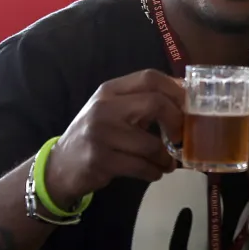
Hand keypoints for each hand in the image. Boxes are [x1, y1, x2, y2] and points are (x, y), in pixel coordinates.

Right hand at [45, 69, 184, 207]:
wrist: (60, 167)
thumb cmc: (96, 135)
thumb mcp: (114, 111)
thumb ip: (142, 101)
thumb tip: (184, 95)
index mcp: (110, 90)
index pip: (149, 78)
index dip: (175, 89)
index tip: (189, 105)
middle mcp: (104, 107)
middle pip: (155, 103)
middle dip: (176, 121)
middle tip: (181, 136)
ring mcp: (101, 134)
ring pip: (151, 144)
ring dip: (165, 157)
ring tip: (167, 162)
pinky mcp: (101, 160)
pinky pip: (141, 166)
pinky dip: (154, 171)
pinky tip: (155, 172)